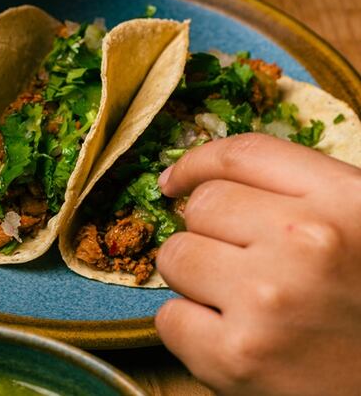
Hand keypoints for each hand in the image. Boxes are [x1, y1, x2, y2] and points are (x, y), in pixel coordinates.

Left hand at [156, 133, 360, 394]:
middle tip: (242, 270)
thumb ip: (305, 201)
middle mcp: (307, 241)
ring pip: (176, 257)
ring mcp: (267, 298)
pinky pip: (170, 318)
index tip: (175, 181)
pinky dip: (190, 332)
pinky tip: (235, 343)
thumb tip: (210, 183)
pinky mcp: (237, 356)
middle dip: (209, 235)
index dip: (197, 164)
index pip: (244, 155)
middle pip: (202, 206)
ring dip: (196, 282)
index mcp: (347, 202)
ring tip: (244, 308)